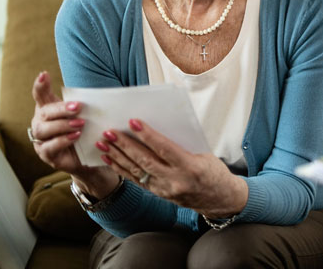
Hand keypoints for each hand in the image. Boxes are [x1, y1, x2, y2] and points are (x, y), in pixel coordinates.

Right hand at [29, 71, 87, 175]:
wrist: (89, 156)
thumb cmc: (86, 130)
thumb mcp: (87, 114)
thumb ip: (87, 104)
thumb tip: (104, 92)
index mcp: (49, 109)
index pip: (41, 95)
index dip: (40, 85)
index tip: (44, 74)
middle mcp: (41, 122)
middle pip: (44, 112)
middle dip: (61, 109)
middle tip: (78, 107)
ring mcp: (41, 139)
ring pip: (43, 129)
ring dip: (62, 125)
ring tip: (80, 124)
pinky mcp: (46, 154)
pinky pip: (49, 147)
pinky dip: (62, 141)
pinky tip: (75, 137)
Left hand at [97, 119, 247, 217]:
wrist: (219, 199)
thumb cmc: (214, 172)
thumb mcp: (205, 155)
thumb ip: (182, 146)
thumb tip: (158, 129)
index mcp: (191, 167)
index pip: (164, 149)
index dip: (147, 135)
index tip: (133, 122)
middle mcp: (176, 181)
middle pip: (145, 160)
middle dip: (125, 145)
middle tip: (109, 132)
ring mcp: (165, 190)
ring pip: (137, 171)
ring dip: (118, 156)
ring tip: (103, 143)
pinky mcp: (158, 194)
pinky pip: (136, 180)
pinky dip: (121, 168)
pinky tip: (109, 159)